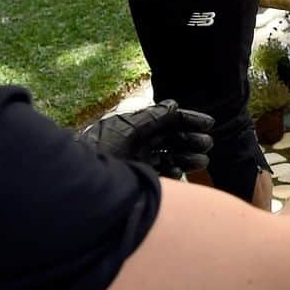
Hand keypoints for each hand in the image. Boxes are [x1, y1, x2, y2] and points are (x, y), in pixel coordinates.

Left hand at [77, 100, 214, 178]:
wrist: (80, 184)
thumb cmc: (101, 150)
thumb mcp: (126, 129)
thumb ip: (151, 118)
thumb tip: (173, 106)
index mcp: (136, 125)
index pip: (168, 119)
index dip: (189, 119)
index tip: (209, 124)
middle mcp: (139, 141)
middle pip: (171, 138)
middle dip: (191, 139)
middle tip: (208, 144)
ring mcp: (139, 160)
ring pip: (170, 156)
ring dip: (187, 157)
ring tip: (203, 161)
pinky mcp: (138, 178)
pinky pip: (162, 173)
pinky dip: (174, 172)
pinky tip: (183, 172)